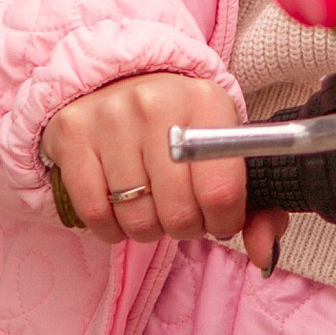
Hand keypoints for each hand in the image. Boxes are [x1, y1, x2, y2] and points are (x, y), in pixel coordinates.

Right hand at [41, 75, 287, 272]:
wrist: (117, 79)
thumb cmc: (180, 125)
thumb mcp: (224, 150)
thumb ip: (258, 209)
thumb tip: (264, 255)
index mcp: (207, 102)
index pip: (221, 191)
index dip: (222, 221)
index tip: (217, 217)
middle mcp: (157, 102)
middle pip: (178, 212)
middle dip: (185, 227)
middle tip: (181, 211)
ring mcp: (111, 117)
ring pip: (136, 219)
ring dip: (148, 228)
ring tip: (151, 204)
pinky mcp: (72, 135)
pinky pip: (95, 214)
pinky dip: (111, 228)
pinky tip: (120, 208)